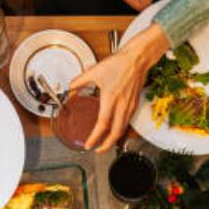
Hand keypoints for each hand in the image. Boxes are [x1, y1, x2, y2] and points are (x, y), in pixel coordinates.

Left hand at [70, 23, 168, 151]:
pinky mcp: (134, 104)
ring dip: (114, 139)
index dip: (95, 137)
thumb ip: (80, 81)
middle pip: (115, 133)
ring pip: (122, 129)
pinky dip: (121, 129)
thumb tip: (71, 88)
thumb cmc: (120, 63)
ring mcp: (130, 106)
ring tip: (106, 143)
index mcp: (110, 99)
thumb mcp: (94, 71)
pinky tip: (116, 129)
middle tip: (98, 150)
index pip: (102, 125)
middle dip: (106, 146)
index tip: (88, 144)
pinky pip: (127, 122)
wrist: (137, 59)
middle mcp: (122, 105)